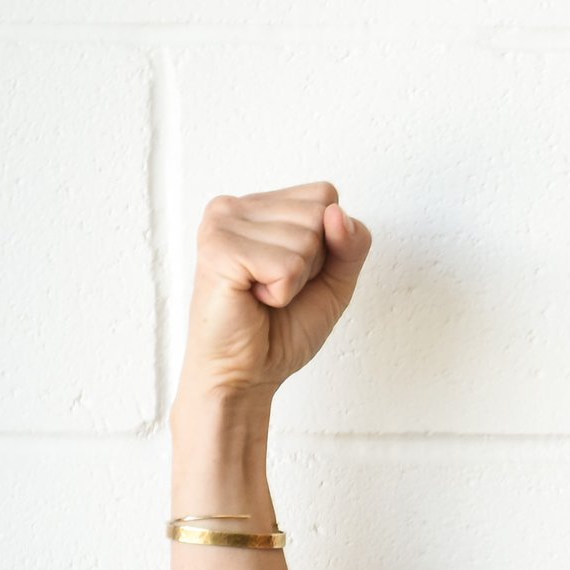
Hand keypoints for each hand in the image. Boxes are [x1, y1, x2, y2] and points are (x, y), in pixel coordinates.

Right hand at [177, 182, 372, 406]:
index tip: (293, 273)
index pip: (324, 195)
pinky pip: (287, 265)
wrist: (246, 373)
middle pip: (319, 213)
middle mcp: (236, 206)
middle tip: (275, 288)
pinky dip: (282, 293)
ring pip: (307, 238)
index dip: (328, 243)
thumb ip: (351, 244)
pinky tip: (254, 298)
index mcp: (259, 206)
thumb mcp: (334, 281)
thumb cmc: (282, 329)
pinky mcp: (218, 248)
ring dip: (296, 281)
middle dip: (313, 263)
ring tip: (263, 294)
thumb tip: (336, 213)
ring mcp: (222, 223)